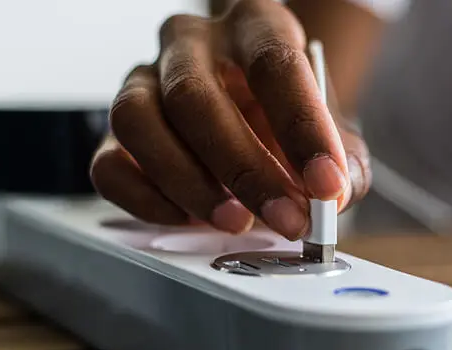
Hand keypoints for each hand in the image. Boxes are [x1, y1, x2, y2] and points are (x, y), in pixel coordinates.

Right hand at [89, 0, 370, 239]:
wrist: (255, 116)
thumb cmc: (290, 122)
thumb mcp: (331, 133)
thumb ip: (343, 162)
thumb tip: (335, 195)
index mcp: (253, 26)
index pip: (273, 63)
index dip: (302, 127)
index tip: (326, 184)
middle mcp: (190, 44)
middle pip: (195, 95)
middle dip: (244, 168)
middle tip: (284, 217)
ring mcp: (143, 82)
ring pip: (136, 120)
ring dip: (187, 181)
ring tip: (234, 221)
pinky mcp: (116, 132)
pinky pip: (108, 164)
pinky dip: (145, 199)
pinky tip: (187, 218)